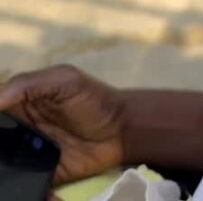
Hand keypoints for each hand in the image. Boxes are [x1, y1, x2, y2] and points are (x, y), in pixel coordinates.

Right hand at [0, 63, 125, 194]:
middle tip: (3, 155)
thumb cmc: (93, 98)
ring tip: (7, 173)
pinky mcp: (41, 177)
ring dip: (4, 172)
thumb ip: (29, 85)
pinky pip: (25, 186)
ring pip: (5, 167)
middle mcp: (20, 130)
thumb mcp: (63, 81)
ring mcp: (29, 155)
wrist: (122, 129)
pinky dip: (21, 190)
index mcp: (21, 103)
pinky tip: (30, 189)